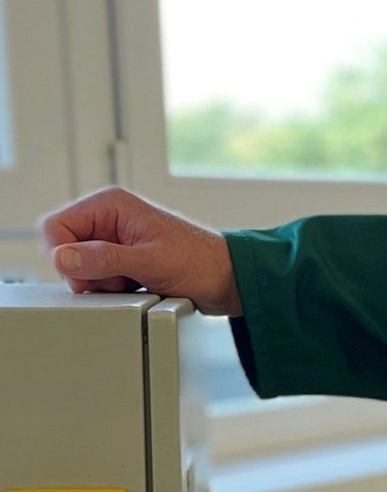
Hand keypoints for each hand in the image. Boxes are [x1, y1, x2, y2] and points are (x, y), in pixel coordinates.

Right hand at [38, 186, 242, 315]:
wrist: (226, 278)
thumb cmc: (199, 261)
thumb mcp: (149, 261)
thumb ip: (104, 259)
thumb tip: (63, 256)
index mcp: (112, 203)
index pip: (55, 226)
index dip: (64, 254)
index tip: (89, 271)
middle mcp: (108, 218)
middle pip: (62, 249)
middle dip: (83, 272)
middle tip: (117, 278)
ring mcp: (112, 239)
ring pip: (76, 267)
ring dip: (98, 283)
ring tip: (131, 281)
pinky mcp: (119, 259)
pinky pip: (94, 278)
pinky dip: (107, 288)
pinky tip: (133, 287)